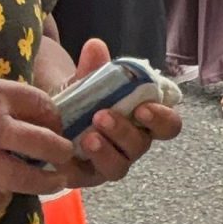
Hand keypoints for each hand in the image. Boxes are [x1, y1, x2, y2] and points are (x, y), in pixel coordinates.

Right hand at [0, 68, 72, 216]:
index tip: (58, 124)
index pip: (41, 105)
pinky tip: (4, 193)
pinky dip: (2, 199)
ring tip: (55, 183)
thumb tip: (29, 107)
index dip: (55, 116)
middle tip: (66, 155)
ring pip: (24, 177)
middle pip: (43, 142)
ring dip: (45, 182)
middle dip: (61, 151)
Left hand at [55, 38, 181, 189]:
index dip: (161, 119)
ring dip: (105, 152)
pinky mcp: (87, 177)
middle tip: (101, 116)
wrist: (54, 117)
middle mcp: (133, 144)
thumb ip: (94, 66)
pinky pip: (86, 177)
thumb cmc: (84, 98)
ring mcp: (112, 163)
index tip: (143, 108)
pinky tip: (64, 155)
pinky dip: (76, 167)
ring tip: (86, 137)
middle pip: (142, 146)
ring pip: (119, 167)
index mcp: (145, 120)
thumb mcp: (88, 80)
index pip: (169, 125)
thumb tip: (95, 46)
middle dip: (124, 132)